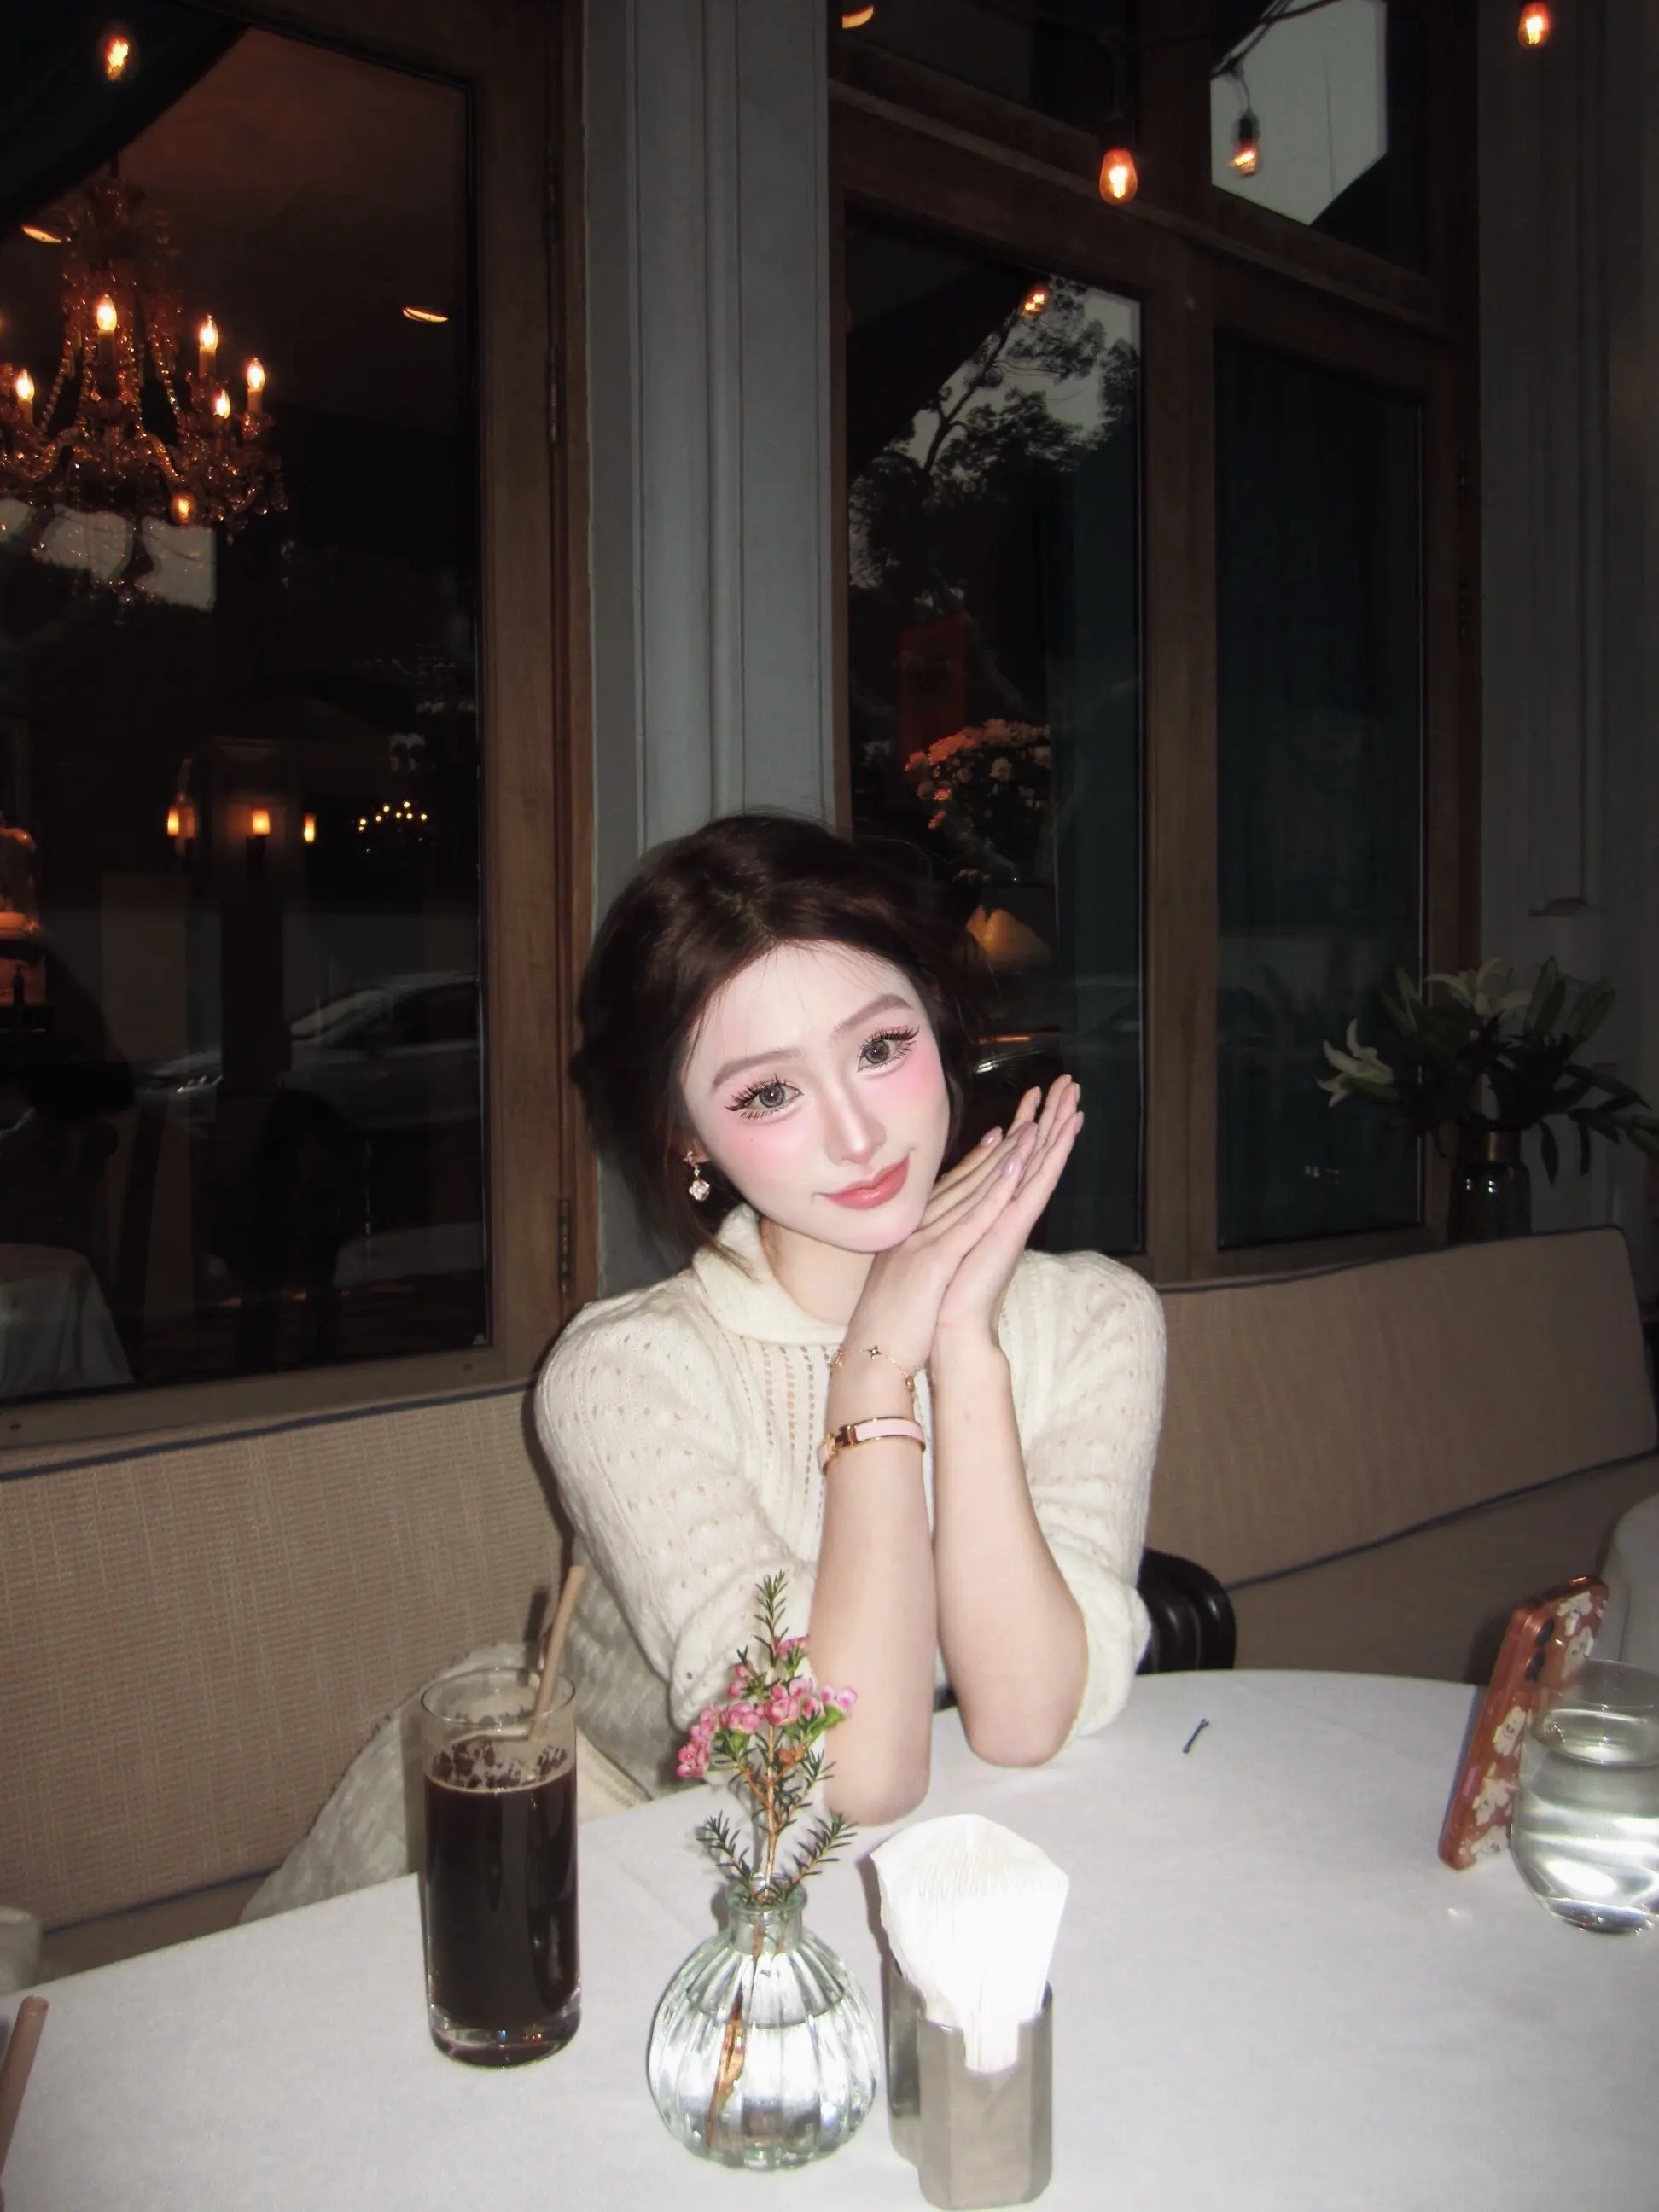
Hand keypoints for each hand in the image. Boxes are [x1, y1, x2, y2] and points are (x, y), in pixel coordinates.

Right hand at [834, 1118, 1044, 1378]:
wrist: (869, 1360)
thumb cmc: (885, 1335)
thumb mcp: (900, 1289)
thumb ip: (914, 1265)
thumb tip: (926, 1257)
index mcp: (907, 1238)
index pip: (945, 1192)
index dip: (974, 1163)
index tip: (997, 1138)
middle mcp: (913, 1231)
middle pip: (960, 1182)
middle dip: (995, 1150)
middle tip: (1026, 1117)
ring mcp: (922, 1242)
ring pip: (969, 1192)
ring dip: (1002, 1160)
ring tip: (1032, 1129)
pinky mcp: (934, 1261)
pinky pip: (971, 1220)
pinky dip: (994, 1192)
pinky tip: (1016, 1169)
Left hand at [933, 1076, 1080, 1351]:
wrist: (949, 1330)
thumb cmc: (945, 1293)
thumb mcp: (948, 1239)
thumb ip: (957, 1212)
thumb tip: (956, 1190)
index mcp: (993, 1211)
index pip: (1014, 1159)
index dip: (1026, 1124)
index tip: (1035, 1095)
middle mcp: (1009, 1212)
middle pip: (1035, 1154)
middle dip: (1051, 1117)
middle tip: (1069, 1081)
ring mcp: (1013, 1222)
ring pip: (1040, 1166)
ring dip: (1056, 1131)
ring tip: (1074, 1097)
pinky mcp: (1011, 1235)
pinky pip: (1030, 1192)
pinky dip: (1039, 1166)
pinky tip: (1047, 1139)